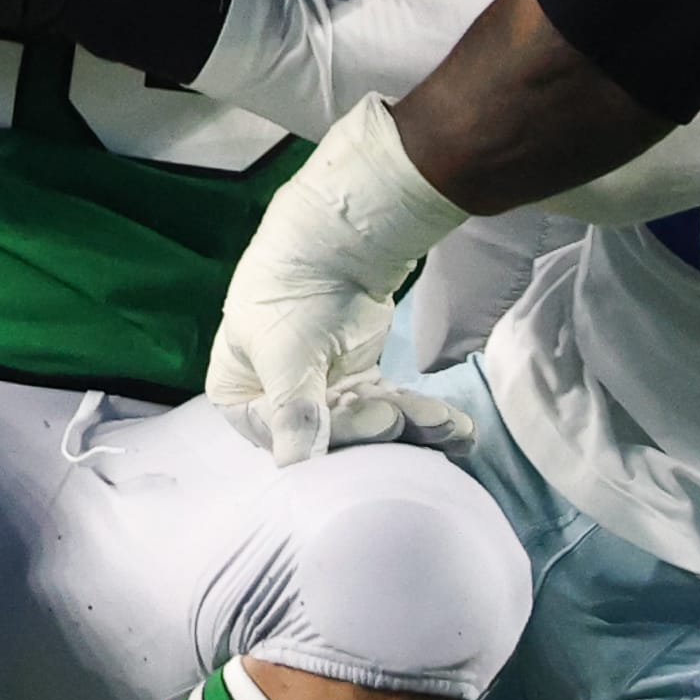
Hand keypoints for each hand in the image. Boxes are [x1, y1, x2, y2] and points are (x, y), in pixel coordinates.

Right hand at [206, 97, 472, 462]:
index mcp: (240, 394)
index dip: (335, 434)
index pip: (286, 436)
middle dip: (381, 430)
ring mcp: (323, 390)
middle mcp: (278, 400)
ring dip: (410, 426)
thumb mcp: (286, 353)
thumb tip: (295, 467)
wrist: (341, 232)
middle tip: (419, 419)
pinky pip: (389, 407)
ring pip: (366, 423)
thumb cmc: (293, 290)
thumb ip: (294, 412)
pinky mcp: (359, 380)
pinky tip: (459, 430)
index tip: (380, 420)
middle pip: (331, 435)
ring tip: (450, 425)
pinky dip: (421, 417)